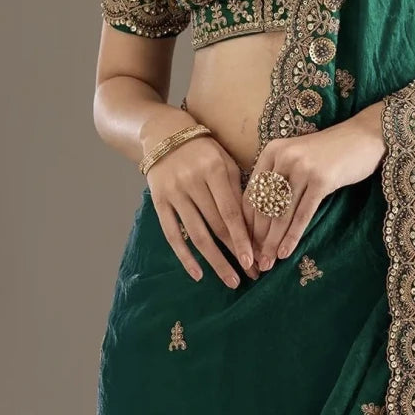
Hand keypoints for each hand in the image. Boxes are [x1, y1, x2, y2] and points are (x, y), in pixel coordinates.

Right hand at [146, 131, 260, 286]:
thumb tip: (255, 226)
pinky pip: (172, 234)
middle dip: (235, 253)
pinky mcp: (159, 202)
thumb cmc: (205, 151)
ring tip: (230, 280)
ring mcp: (174, 193)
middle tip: (251, 275)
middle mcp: (193, 182)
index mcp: (214, 169)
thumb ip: (237, 190)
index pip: (231, 211)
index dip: (243, 238)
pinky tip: (199, 274)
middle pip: (216, 226)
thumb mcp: (225, 161)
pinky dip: (185, 257)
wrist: (165, 134)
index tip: (255, 260)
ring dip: (215, 261)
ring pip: (197, 235)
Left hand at [243, 100, 386, 271]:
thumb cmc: (329, 152)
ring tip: (267, 263)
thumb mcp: (297, 157)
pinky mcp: (322, 180)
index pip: (252, 193)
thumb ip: (278, 179)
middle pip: (264, 205)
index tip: (245, 245)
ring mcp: (303, 168)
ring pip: (281, 213)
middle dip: (257, 237)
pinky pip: (302, 214)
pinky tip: (285, 252)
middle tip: (253, 261)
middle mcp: (284, 157)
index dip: (247, 222)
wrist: (363, 137)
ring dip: (272, 242)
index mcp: (272, 151)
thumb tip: (260, 220)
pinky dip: (292, 236)